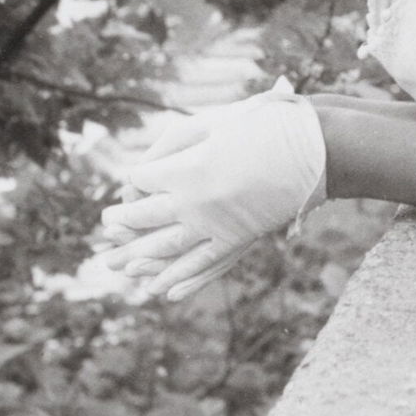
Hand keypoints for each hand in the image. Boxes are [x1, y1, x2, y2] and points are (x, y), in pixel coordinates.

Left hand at [99, 80, 325, 302]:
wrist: (309, 145)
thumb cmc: (257, 125)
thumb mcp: (207, 124)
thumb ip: (169, 148)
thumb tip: (140, 178)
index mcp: (186, 169)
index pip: (141, 183)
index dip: (134, 185)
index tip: (131, 185)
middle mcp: (195, 201)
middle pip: (147, 219)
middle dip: (124, 225)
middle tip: (105, 230)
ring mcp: (217, 224)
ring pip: (171, 248)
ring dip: (144, 258)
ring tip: (122, 268)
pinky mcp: (239, 237)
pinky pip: (204, 263)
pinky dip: (183, 278)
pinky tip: (165, 291)